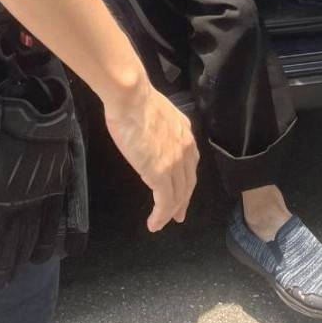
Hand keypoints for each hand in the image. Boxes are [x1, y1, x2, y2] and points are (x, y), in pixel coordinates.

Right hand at [103, 78, 198, 230]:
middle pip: (188, 183)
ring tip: (162, 224)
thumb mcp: (158, 114)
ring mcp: (175, 163)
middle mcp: (185, 150)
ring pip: (178, 195)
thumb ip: (162, 129)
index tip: (182, 192)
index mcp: (185, 134)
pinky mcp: (160, 173)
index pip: (190, 165)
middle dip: (183, 201)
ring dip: (170, 213)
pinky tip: (154, 224)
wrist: (131, 97)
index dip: (187, 181)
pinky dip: (161, 216)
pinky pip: (164, 202)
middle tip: (178, 216)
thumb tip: (153, 137)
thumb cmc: (136, 100)